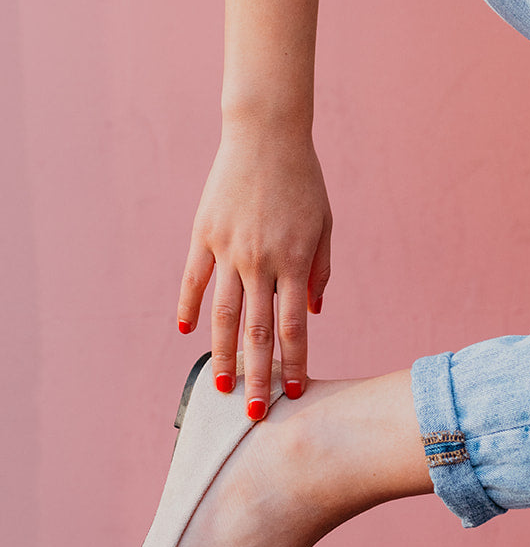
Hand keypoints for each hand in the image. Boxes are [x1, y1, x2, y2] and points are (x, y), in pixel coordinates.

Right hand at [177, 134, 331, 415]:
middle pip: (258, 331)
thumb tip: (311, 313)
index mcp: (295, 262)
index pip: (294, 327)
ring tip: (222, 387)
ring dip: (223, 355)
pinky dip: (189, 305)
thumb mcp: (324, 225)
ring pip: (223, 314)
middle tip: (257, 412)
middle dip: (259, 375)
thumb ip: (319, 270)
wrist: (267, 134)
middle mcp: (260, 261)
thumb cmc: (304, 181)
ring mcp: (229, 249)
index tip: (294, 392)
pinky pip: (194, 278)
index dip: (294, 363)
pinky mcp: (204, 234)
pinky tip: (188, 332)